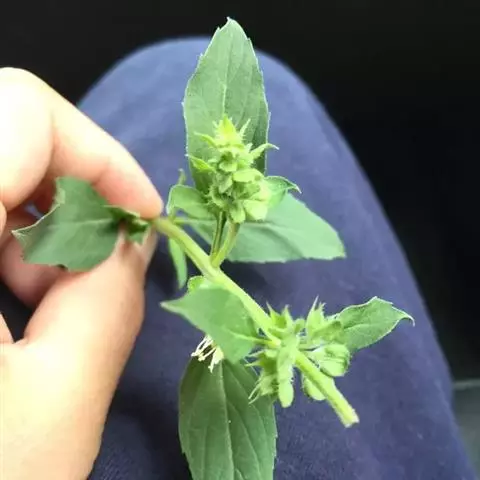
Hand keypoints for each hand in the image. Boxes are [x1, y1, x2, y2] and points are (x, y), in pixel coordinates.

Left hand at [0, 69, 161, 478]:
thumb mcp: (54, 409)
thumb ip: (109, 299)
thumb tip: (131, 235)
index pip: (21, 111)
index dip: (100, 155)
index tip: (143, 216)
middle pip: (1, 135)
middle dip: (72, 198)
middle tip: (95, 271)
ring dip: (36, 225)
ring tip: (49, 299)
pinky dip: (2, 240)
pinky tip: (11, 299)